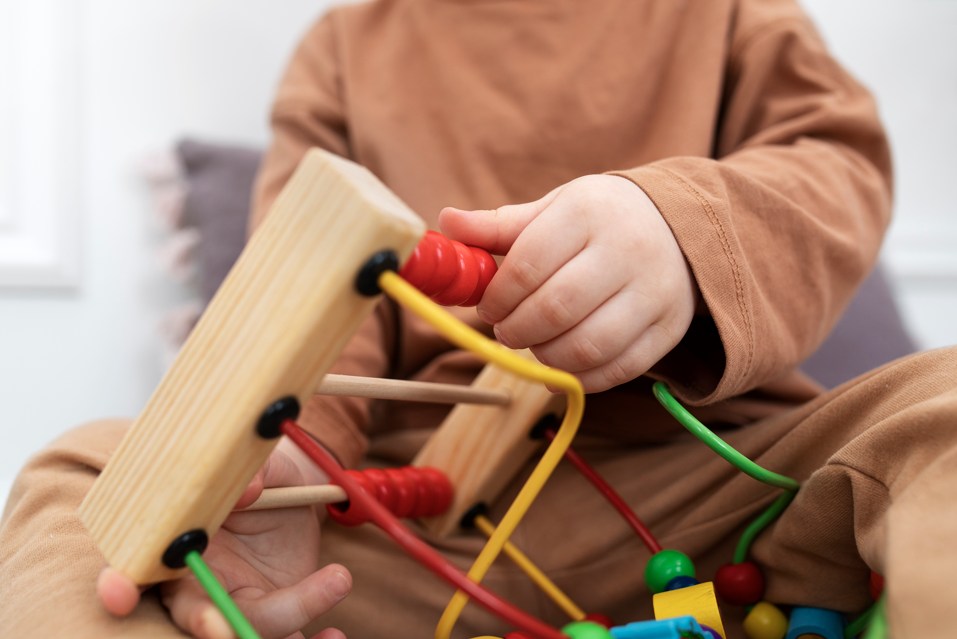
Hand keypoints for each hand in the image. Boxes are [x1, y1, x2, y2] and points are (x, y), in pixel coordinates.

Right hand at [97, 437, 351, 638]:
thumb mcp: (267, 463)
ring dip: (291, 615)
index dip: (122, 584)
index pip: (138, 568)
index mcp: (179, 542)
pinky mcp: (273, 618)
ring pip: (248, 629)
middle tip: (224, 629)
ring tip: (337, 579)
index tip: (118, 594)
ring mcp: (236, 605)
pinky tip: (336, 635)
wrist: (303, 492)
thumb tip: (248, 489)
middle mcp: (199, 583)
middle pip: (192, 614)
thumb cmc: (270, 476)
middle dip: (206, 625)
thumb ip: (255, 471)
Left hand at [440, 175, 697, 392]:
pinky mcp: (668, 329)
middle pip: (556, 308)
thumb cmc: (600, 221)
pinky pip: (618, 369)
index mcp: (588, 212)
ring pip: (588, 345)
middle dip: (517, 330)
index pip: (529, 263)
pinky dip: (581, 377)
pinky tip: (560, 367)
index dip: (498, 296)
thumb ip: (500, 225)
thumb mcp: (554, 210)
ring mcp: (653, 293)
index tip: (487, 307)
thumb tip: (445, 223)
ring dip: (546, 357)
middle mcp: (626, 250)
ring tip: (533, 346)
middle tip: (505, 332)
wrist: (679, 228)